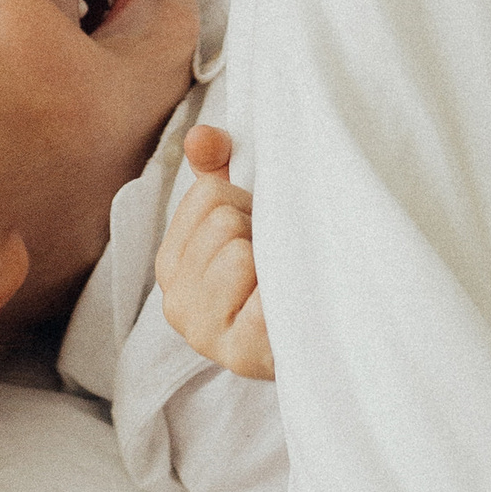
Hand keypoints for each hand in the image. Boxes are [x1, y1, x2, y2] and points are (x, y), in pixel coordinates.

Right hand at [156, 124, 271, 377]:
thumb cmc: (276, 276)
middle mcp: (176, 302)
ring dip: (275, 261)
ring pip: (240, 253)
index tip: (259, 233)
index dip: (247, 204)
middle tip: (276, 263)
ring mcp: (204, 333)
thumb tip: (200, 137)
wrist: (319, 349)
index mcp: (170, 264)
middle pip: (224, 221)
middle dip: (262, 231)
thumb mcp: (243, 216)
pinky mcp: (239, 354)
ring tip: (282, 286)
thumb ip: (216, 171)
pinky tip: (290, 310)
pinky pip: (262, 295)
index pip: (208, 195)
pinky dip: (285, 294)